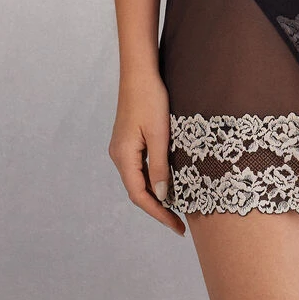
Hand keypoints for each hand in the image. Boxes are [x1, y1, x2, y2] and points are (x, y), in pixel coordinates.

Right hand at [108, 70, 185, 236]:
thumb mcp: (159, 134)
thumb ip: (159, 166)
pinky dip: (153, 178)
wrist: (139, 73)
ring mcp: (122, 148)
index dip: (159, 213)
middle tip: (179, 222)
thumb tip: (161, 196)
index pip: (140, 196)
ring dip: (156, 194)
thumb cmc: (150, 100)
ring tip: (176, 206)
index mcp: (124, 157)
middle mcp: (119, 156)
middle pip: (138, 190)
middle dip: (158, 207)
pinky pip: (140, 167)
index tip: (177, 226)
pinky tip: (167, 181)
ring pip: (139, 179)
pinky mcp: (128, 140)